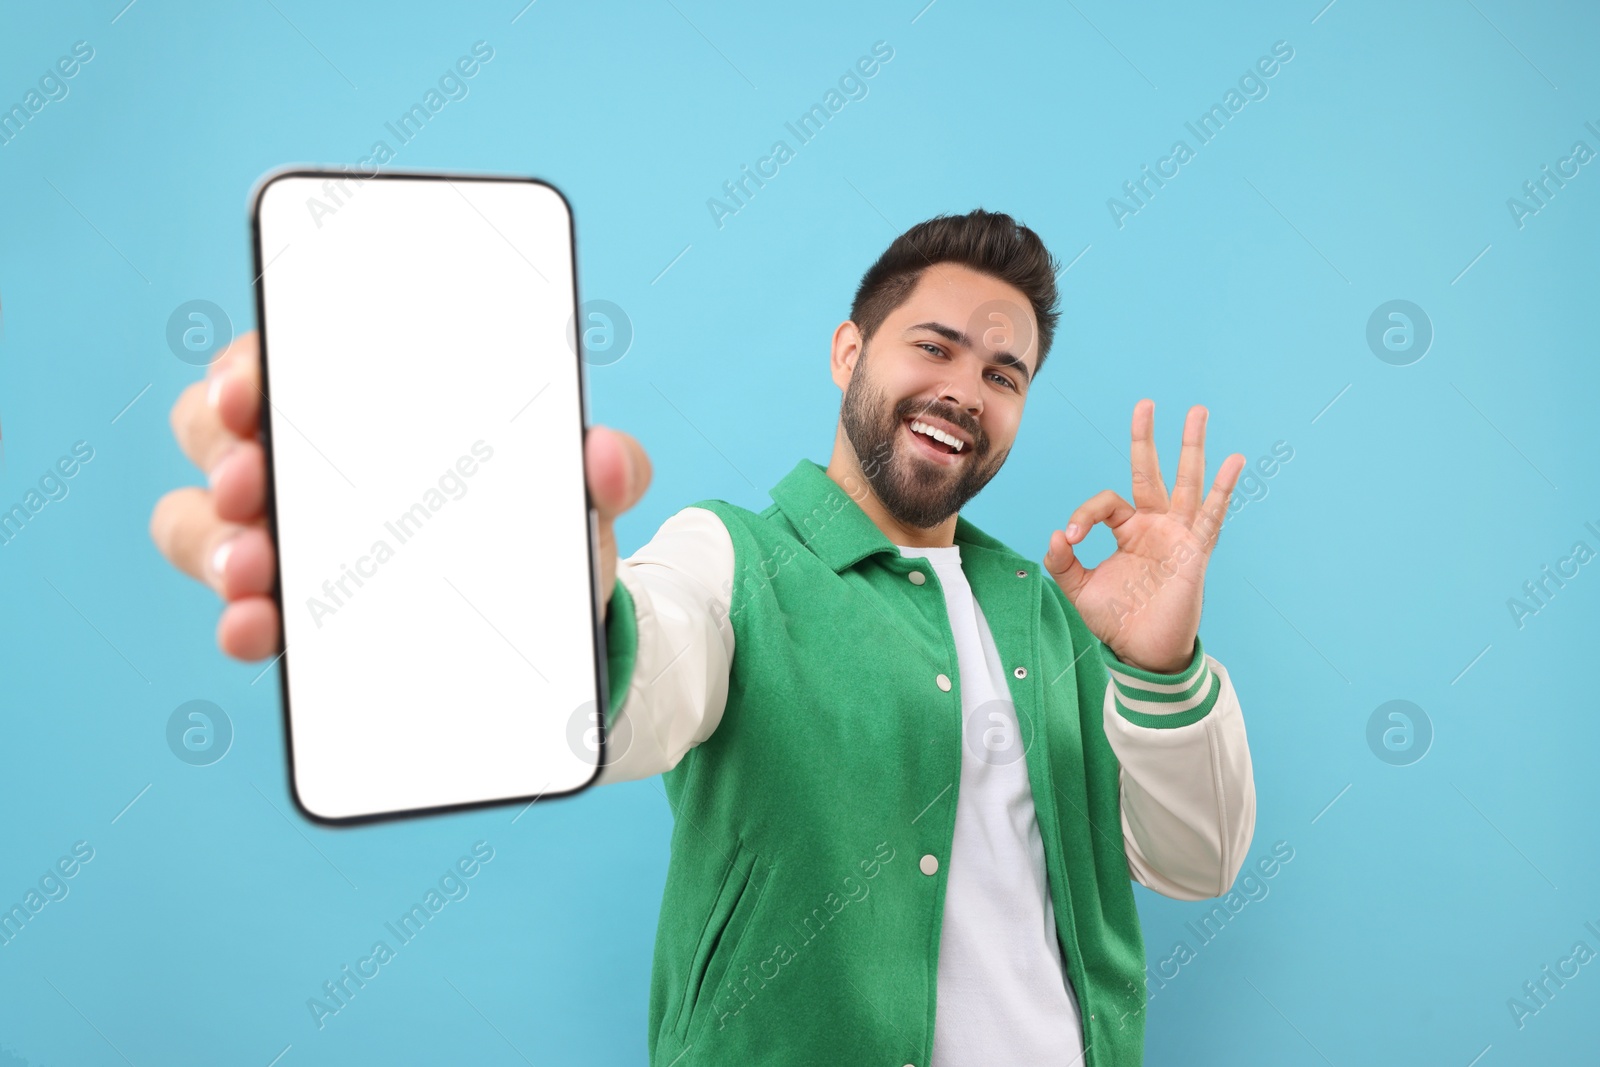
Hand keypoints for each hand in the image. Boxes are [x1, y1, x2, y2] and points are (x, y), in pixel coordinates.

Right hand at [150, 331, 652, 660]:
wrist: (550, 616)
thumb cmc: (542, 520)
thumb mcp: (578, 489)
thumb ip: (609, 466)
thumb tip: (608, 457)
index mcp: (361, 401)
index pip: (278, 356)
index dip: (246, 364)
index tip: (247, 386)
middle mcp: (305, 457)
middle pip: (214, 430)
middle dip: (221, 450)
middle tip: (254, 478)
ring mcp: (286, 533)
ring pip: (201, 519)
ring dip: (214, 540)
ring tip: (256, 566)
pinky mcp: (290, 607)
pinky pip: (237, 606)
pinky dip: (239, 618)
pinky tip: (256, 628)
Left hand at [1042, 400, 1243, 673]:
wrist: (1143, 652)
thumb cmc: (1116, 620)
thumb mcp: (1079, 589)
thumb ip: (1063, 562)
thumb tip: (1056, 535)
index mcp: (1128, 531)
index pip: (1107, 503)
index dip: (1085, 513)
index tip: (1072, 537)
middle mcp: (1155, 526)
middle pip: (1150, 472)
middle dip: (1146, 439)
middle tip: (1145, 403)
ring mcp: (1178, 535)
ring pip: (1186, 482)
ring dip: (1191, 447)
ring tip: (1197, 411)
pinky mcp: (1195, 551)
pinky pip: (1211, 515)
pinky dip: (1223, 488)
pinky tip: (1234, 461)